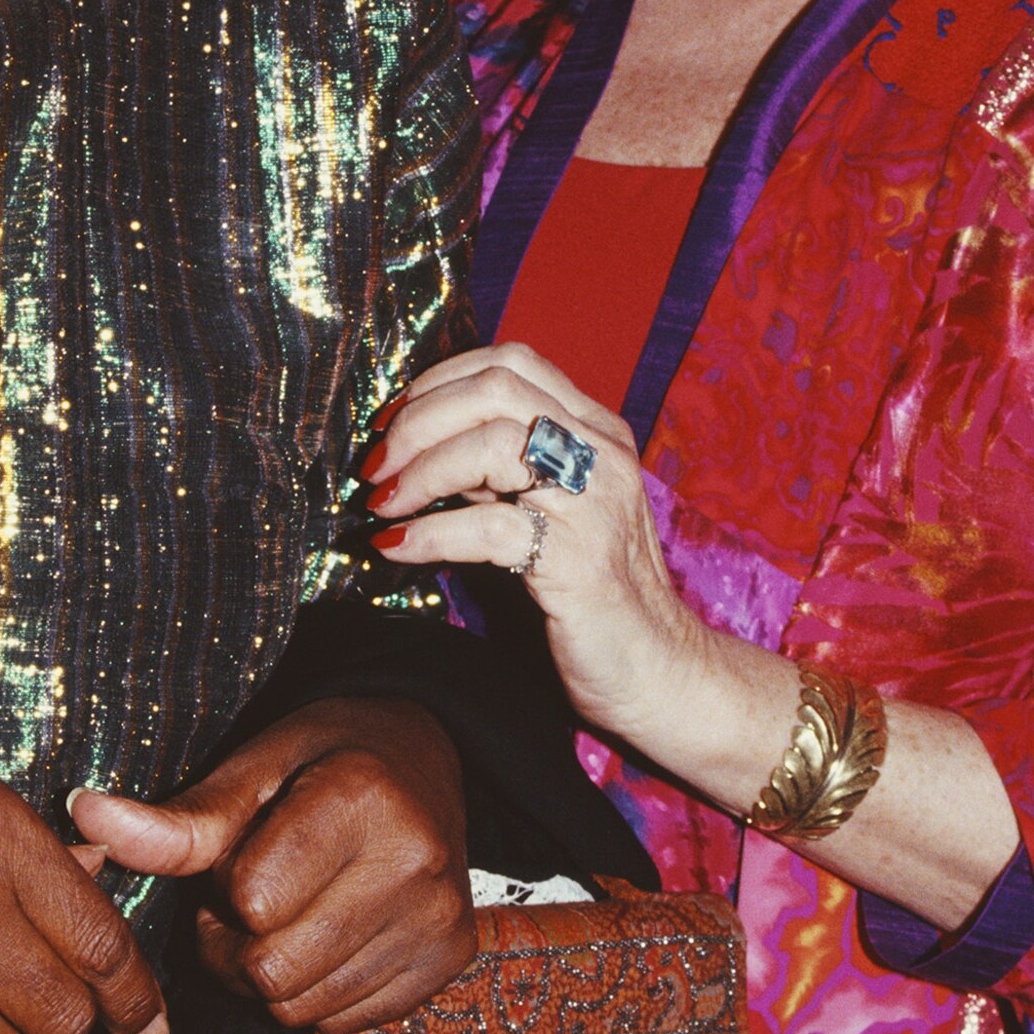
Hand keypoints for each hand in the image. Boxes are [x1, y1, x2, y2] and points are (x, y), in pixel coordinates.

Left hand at [68, 695, 474, 1033]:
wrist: (425, 760)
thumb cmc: (324, 758)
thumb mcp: (253, 769)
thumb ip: (179, 821)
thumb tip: (83, 816)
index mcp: (359, 800)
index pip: (251, 901)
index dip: (224, 889)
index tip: (239, 859)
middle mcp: (413, 864)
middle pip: (272, 972)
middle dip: (238, 949)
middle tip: (250, 903)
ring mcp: (438, 921)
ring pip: (304, 1010)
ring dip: (274, 979)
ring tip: (291, 918)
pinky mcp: (450, 963)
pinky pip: (346, 1026)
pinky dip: (320, 995)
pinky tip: (330, 939)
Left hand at [364, 341, 710, 754]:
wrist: (658, 670)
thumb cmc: (595, 594)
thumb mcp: (550, 512)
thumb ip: (500, 474)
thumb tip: (418, 447)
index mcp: (597, 431)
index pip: (512, 363)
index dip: (439, 382)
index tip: (392, 421)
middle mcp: (602, 455)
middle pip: (496, 390)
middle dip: (418, 420)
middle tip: (375, 464)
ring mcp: (595, 505)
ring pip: (491, 445)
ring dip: (419, 470)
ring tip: (382, 505)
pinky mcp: (579, 562)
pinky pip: (489, 528)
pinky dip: (429, 533)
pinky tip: (398, 547)